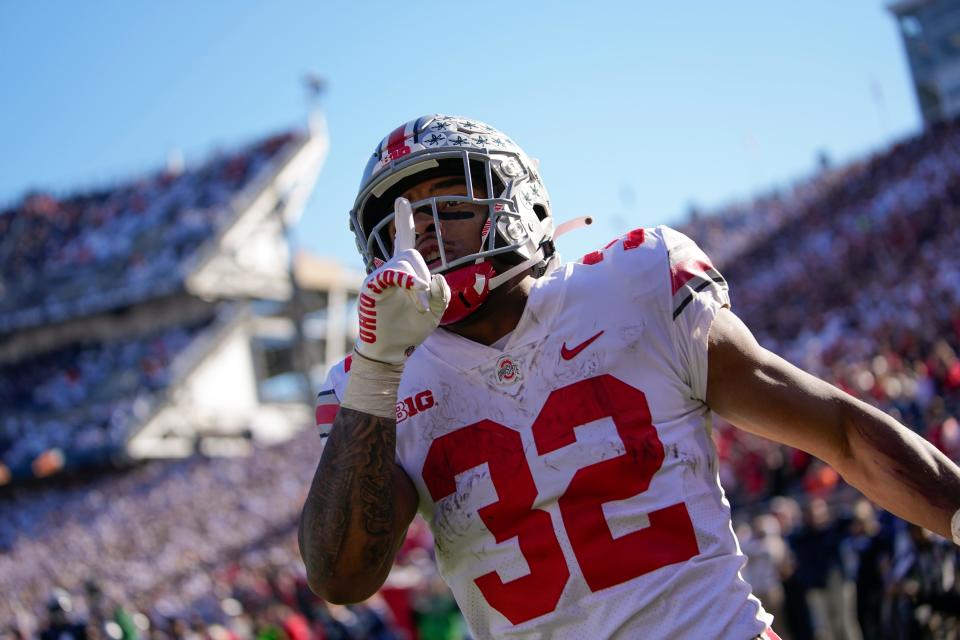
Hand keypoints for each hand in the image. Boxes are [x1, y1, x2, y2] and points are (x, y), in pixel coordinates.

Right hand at [355, 197, 449, 364]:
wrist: (390, 350)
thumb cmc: (410, 330)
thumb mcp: (437, 312)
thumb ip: (443, 294)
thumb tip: (435, 278)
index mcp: (404, 273)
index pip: (404, 241)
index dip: (404, 221)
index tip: (402, 200)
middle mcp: (388, 270)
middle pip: (410, 254)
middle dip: (423, 276)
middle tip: (425, 304)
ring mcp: (378, 278)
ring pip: (403, 264)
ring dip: (418, 285)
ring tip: (420, 306)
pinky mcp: (371, 288)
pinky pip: (389, 274)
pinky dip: (405, 281)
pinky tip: (416, 291)